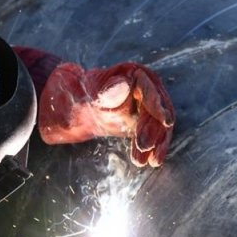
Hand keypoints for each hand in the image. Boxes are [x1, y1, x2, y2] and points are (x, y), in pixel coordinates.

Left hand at [38, 62, 174, 166]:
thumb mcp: (89, 94)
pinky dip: (153, 148)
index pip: (151, 90)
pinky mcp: (143, 121)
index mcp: (134, 74)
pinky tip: (150, 161)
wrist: (71, 108)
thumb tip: (125, 86)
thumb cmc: (78, 95)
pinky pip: (153, 135)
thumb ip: (107, 92)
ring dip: (157, 143)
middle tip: (144, 147)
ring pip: (159, 125)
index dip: (158, 106)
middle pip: (158, 109)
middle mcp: (145, 87)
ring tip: (151, 161)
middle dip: (154, 130)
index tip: (165, 121)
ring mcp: (146, 105)